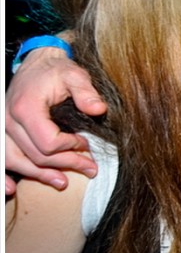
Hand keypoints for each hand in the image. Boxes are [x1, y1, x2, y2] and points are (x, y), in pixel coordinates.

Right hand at [5, 46, 106, 193]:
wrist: (37, 63)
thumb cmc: (56, 70)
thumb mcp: (75, 75)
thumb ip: (86, 93)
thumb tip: (99, 110)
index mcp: (26, 108)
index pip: (47, 143)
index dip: (70, 148)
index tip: (86, 144)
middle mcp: (8, 121)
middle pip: (35, 155)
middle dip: (65, 164)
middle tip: (89, 168)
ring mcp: (1, 128)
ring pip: (16, 161)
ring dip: (39, 175)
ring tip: (63, 182)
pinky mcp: (2, 132)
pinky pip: (0, 157)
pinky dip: (3, 176)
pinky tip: (10, 190)